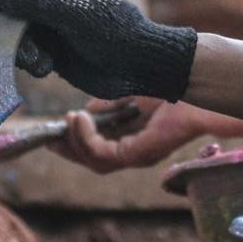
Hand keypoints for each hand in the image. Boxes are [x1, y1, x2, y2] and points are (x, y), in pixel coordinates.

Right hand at [0, 0, 196, 101]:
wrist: (139, 67)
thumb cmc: (115, 32)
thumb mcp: (77, 15)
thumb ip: (39, 3)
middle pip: (13, 5)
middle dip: (12, 28)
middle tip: (19, 50)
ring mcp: (52, 24)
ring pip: (16, 32)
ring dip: (21, 49)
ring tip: (39, 64)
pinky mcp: (51, 50)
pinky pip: (26, 52)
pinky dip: (30, 61)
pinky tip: (46, 69)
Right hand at [55, 97, 202, 172]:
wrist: (193, 81)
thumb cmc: (171, 84)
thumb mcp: (130, 91)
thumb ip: (108, 103)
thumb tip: (85, 110)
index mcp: (135, 137)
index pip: (100, 147)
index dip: (76, 141)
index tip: (58, 128)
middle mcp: (136, 151)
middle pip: (93, 160)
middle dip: (69, 149)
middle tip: (48, 137)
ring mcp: (138, 155)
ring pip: (95, 160)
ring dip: (75, 142)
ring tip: (65, 121)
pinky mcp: (138, 154)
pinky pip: (102, 153)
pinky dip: (87, 138)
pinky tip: (79, 119)